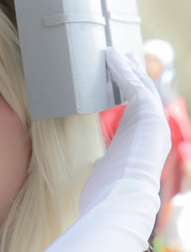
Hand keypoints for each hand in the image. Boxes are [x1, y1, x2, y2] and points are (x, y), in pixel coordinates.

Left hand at [80, 50, 170, 215]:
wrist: (123, 200)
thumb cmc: (111, 195)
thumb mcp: (109, 175)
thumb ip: (108, 166)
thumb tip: (98, 171)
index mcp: (145, 145)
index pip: (139, 115)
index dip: (131, 97)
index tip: (121, 84)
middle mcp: (154, 131)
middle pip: (145, 95)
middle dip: (134, 76)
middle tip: (125, 58)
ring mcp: (154, 121)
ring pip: (141, 86)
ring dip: (128, 68)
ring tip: (117, 52)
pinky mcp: (149, 113)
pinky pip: (133, 84)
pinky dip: (122, 69)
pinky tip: (112, 57)